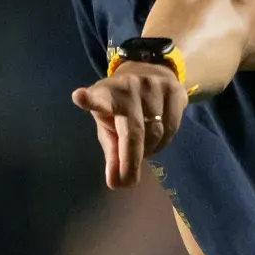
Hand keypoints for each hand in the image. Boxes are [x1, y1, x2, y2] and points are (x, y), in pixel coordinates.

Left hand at [71, 62, 189, 189]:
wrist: (151, 71)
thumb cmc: (121, 105)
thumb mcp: (109, 124)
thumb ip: (112, 152)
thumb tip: (116, 183)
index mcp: (106, 94)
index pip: (98, 98)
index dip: (89, 100)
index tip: (79, 97)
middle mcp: (129, 87)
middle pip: (134, 132)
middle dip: (130, 161)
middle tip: (128, 181)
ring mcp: (154, 87)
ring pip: (157, 133)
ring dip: (149, 150)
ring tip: (142, 149)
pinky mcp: (175, 90)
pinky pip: (173, 128)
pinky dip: (164, 142)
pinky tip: (156, 140)